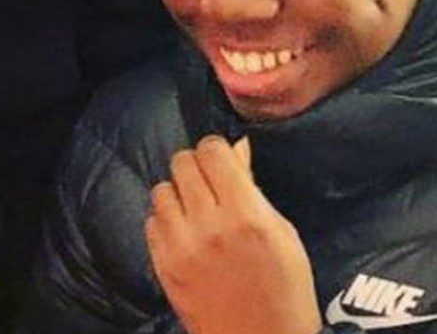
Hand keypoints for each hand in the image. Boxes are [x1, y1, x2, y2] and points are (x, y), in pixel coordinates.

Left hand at [145, 135, 321, 333]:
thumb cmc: (285, 288)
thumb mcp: (283, 232)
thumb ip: (254, 189)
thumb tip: (236, 148)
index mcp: (245, 214)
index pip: (213, 151)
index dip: (218, 148)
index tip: (223, 158)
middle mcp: (208, 226)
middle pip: (183, 163)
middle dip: (197, 164)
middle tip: (210, 181)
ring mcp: (180, 247)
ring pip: (161, 189)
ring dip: (178, 191)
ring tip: (195, 206)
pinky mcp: (162, 266)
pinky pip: (151, 221)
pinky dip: (166, 219)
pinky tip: (184, 230)